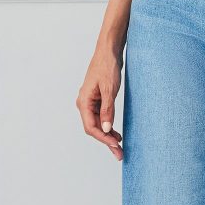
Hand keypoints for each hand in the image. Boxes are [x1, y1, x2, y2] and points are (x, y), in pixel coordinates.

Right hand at [76, 44, 123, 159]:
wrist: (109, 50)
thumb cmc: (107, 66)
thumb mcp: (109, 89)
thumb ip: (108, 110)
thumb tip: (107, 129)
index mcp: (84, 102)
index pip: (91, 127)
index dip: (103, 138)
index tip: (116, 146)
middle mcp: (84, 103)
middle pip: (94, 128)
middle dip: (107, 142)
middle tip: (120, 154)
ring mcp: (91, 102)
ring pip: (98, 124)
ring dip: (108, 136)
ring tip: (120, 146)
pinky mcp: (98, 100)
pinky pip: (102, 117)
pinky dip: (109, 126)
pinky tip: (116, 133)